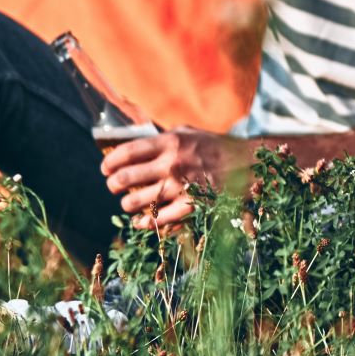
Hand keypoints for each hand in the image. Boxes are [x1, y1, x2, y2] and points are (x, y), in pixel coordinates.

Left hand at [101, 127, 249, 229]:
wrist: (249, 164)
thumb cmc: (217, 147)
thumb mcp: (189, 132)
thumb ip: (162, 138)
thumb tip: (135, 147)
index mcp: (169, 142)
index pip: (127, 152)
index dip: (110, 162)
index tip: (105, 168)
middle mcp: (171, 163)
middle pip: (125, 177)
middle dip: (113, 184)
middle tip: (113, 186)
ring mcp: (180, 186)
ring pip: (135, 201)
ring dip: (127, 205)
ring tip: (128, 204)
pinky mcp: (190, 205)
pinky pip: (157, 220)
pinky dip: (144, 223)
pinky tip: (141, 221)